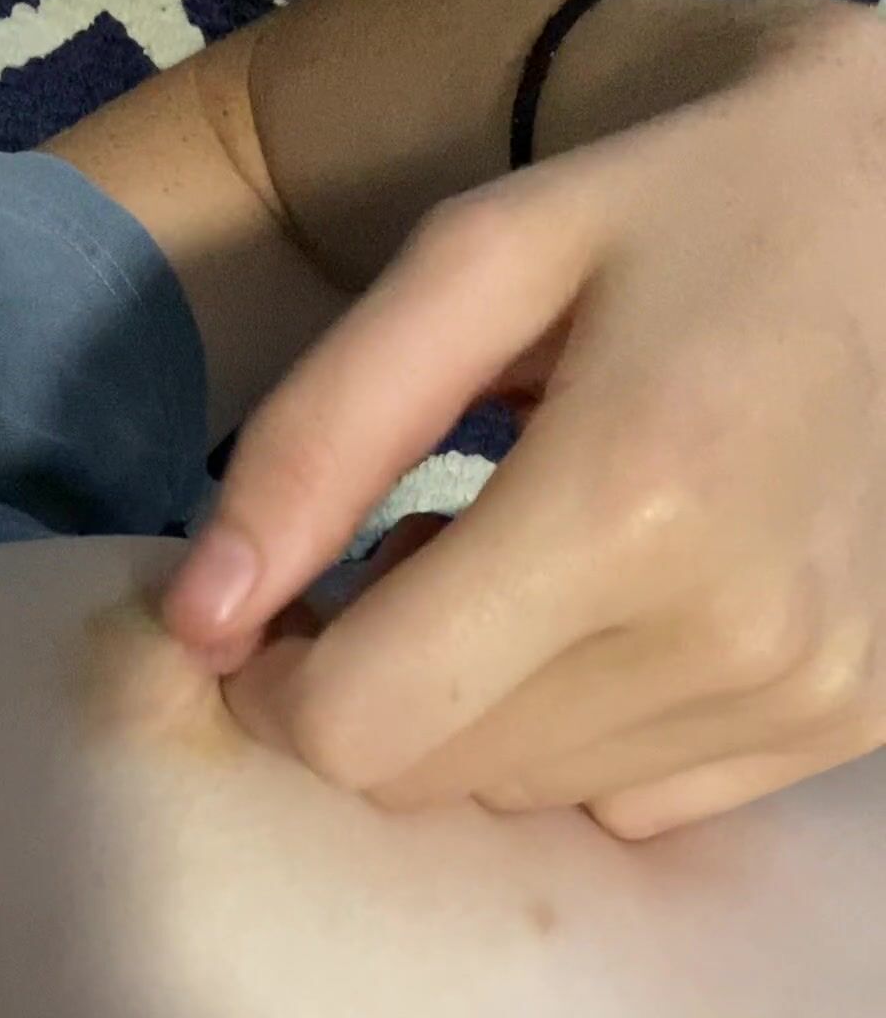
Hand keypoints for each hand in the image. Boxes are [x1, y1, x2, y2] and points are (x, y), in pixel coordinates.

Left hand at [166, 0, 885, 835]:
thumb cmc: (683, 214)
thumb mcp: (477, 261)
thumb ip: (316, 441)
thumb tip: (196, 620)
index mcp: (628, 504)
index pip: (363, 724)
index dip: (279, 687)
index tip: (276, 617)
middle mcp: (729, 634)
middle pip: (434, 774)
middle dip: (379, 684)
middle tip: (423, 554)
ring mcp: (801, 695)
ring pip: (523, 796)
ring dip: (482, 705)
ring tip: (537, 563)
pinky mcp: (845, 725)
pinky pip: (630, 804)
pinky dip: (583, 734)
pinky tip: (623, 614)